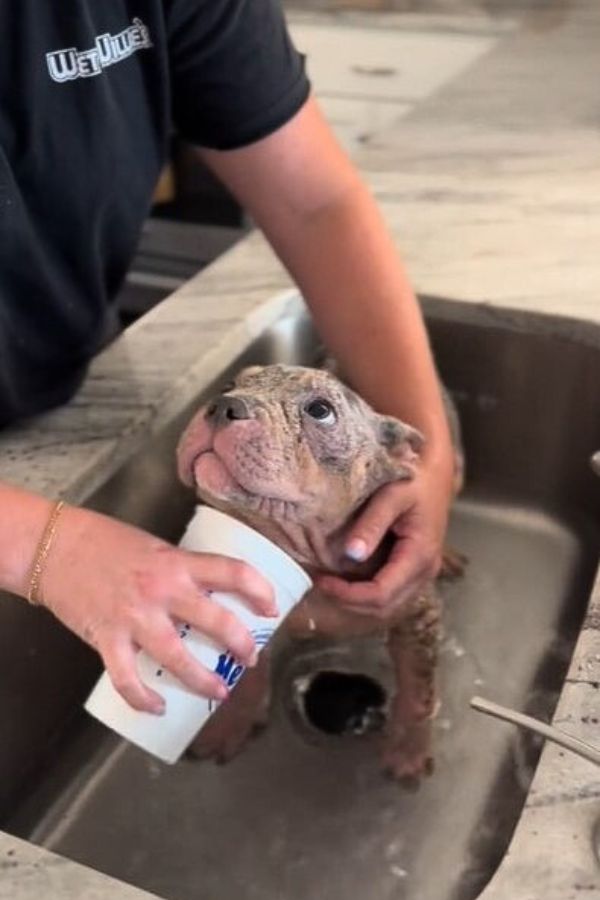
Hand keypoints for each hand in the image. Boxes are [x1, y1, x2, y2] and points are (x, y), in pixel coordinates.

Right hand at [40, 506, 276, 713]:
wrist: (56, 548)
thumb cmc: (107, 543)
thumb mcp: (156, 547)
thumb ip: (180, 570)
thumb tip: (207, 593)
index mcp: (178, 562)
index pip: (234, 571)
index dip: (260, 591)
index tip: (272, 608)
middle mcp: (162, 590)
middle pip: (217, 621)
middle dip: (241, 644)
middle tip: (251, 657)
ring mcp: (135, 617)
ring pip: (178, 658)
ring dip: (203, 681)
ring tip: (219, 693)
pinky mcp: (107, 639)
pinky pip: (128, 679)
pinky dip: (143, 699)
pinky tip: (157, 707)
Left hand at [317, 459, 452, 617]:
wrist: (436, 477)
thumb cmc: (413, 481)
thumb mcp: (391, 496)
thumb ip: (372, 524)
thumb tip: (352, 555)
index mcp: (419, 556)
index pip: (381, 593)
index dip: (348, 594)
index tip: (322, 579)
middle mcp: (425, 572)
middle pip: (384, 607)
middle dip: (349, 601)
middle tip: (320, 582)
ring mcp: (422, 575)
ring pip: (387, 606)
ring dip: (357, 601)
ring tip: (330, 582)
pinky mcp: (414, 571)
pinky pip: (390, 595)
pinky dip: (366, 594)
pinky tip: (347, 579)